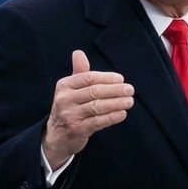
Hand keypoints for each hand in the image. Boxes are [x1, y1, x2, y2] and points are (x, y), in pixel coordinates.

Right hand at [41, 50, 133, 164]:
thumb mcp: (70, 89)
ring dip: (116, 103)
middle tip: (130, 89)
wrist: (57, 136)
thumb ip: (78, 72)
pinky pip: (98, 122)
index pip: (88, 78)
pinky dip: (112, 117)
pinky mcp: (77, 130)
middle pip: (94, 92)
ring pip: (97, 107)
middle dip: (114, 90)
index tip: (121, 79)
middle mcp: (64, 99)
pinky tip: (122, 114)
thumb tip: (78, 53)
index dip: (106, 78)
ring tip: (130, 101)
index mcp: (64, 85)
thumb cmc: (69, 107)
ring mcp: (70, 115)